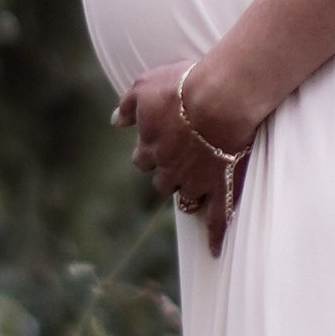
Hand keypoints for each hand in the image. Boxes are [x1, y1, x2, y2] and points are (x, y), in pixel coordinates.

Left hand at [117, 60, 260, 252]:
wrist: (219, 98)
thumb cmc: (182, 86)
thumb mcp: (144, 86)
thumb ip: (127, 106)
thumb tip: (114, 122)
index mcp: (150, 147)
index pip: (142, 158)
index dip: (150, 152)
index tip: (160, 144)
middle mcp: (168, 169)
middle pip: (163, 181)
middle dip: (169, 174)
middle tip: (182, 163)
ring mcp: (195, 182)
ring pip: (186, 198)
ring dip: (189, 194)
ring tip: (198, 189)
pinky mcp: (220, 189)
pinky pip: (217, 219)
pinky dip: (214, 236)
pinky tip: (213, 250)